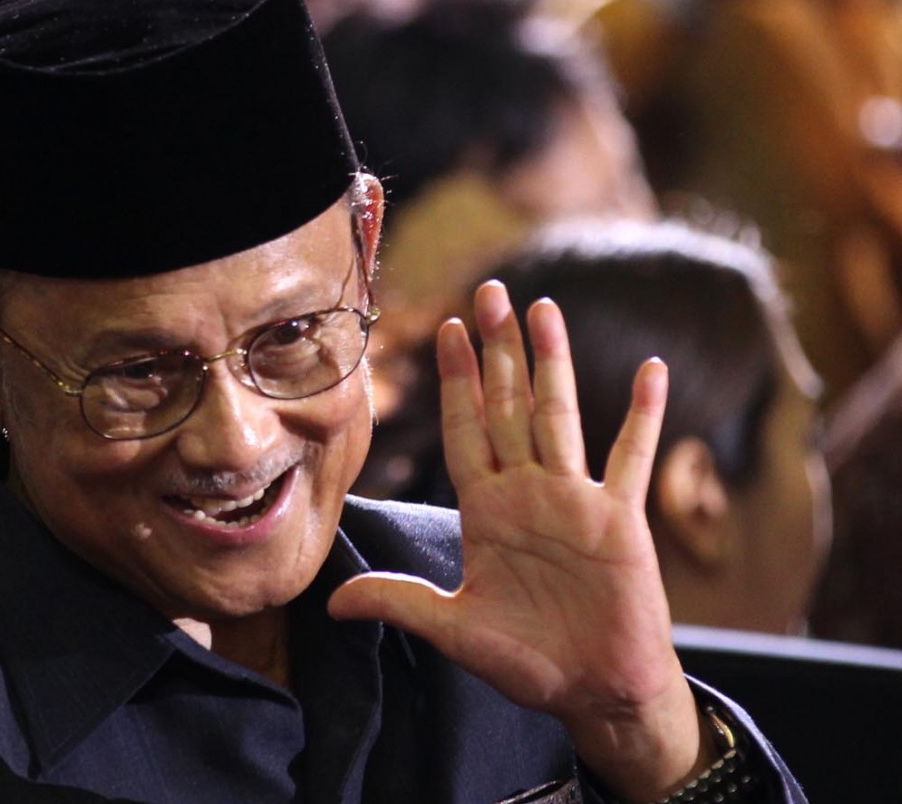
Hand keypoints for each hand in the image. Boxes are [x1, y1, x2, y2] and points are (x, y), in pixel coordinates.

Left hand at [329, 281, 705, 800]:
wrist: (595, 691)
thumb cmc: (529, 661)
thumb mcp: (454, 629)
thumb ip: (399, 603)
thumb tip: (330, 602)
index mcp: (487, 510)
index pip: (465, 430)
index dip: (455, 381)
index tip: (445, 329)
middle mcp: (528, 493)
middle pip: (508, 406)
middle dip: (497, 350)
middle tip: (489, 290)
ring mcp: (575, 500)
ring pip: (560, 415)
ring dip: (553, 362)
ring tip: (544, 308)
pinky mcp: (620, 520)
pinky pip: (630, 458)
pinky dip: (643, 415)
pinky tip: (650, 368)